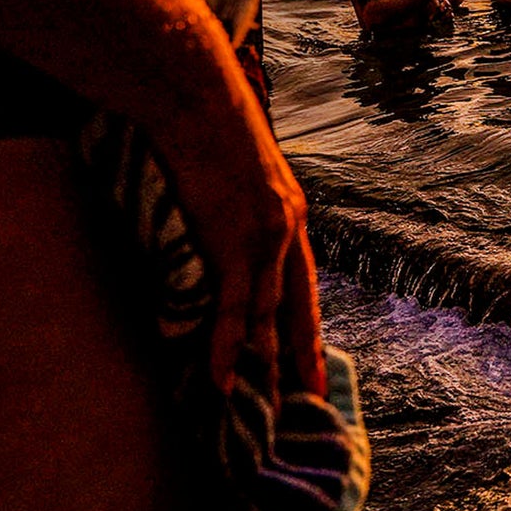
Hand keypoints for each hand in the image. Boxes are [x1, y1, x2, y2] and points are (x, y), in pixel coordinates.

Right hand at [154, 61, 326, 397]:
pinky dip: (226, 349)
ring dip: (266, 368)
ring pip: (269, 318)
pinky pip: (233, 309)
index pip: (304, 283)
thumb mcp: (239, 167)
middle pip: (301, 309)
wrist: (197, 98)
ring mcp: (264, 239)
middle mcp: (288, 231)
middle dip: (306, 359)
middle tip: (312, 405)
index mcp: (290, 215)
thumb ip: (241, 199)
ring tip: (268, 412)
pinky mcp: (233, 243)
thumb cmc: (209, 124)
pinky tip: (224, 383)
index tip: (312, 362)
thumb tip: (225, 214)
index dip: (307, 325)